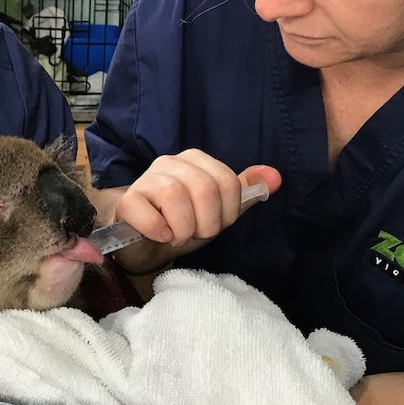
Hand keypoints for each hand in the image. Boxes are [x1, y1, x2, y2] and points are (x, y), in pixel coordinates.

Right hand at [111, 149, 280, 271]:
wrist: (144, 244)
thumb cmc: (182, 224)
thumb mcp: (219, 211)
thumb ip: (245, 192)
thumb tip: (275, 177)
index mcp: (196, 160)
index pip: (228, 182)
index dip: (227, 213)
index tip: (213, 224)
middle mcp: (170, 163)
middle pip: (205, 188)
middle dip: (206, 223)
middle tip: (195, 233)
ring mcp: (145, 180)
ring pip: (175, 197)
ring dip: (183, 229)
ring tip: (177, 236)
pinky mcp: (128, 202)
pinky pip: (149, 215)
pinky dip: (160, 232)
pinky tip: (161, 236)